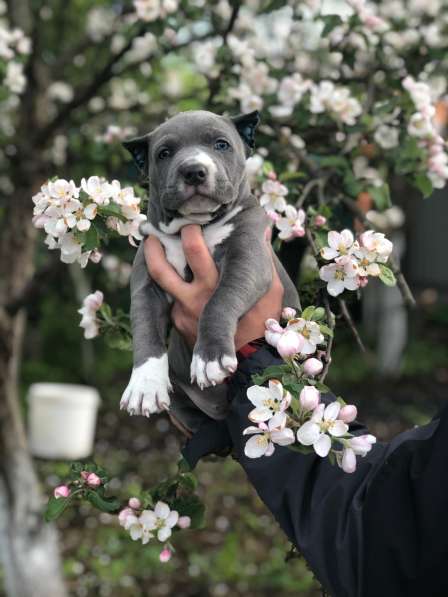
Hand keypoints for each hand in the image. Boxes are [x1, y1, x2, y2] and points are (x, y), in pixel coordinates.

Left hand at [144, 225, 283, 349]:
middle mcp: (194, 298)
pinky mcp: (178, 324)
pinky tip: (180, 276)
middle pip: (162, 268)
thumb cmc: (262, 323)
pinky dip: (175, 286)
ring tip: (152, 244)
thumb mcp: (270, 291)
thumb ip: (264, 259)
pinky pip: (172, 299)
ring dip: (154, 260)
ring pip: (161, 282)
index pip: (193, 250)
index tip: (188, 220)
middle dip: (156, 245)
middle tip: (156, 230)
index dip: (187, 232)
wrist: (247, 363)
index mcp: (216, 286)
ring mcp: (183, 312)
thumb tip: (262, 230)